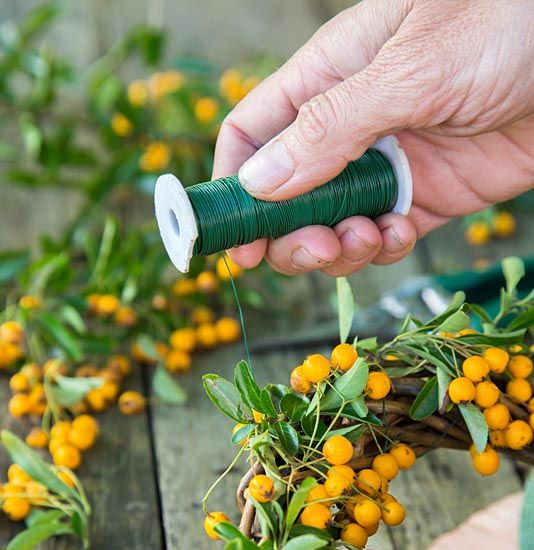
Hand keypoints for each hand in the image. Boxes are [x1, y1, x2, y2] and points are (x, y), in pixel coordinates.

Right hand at [213, 0, 533, 276]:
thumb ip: (332, 126)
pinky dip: (383, 247)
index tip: (230, 238)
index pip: (254, 132)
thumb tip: (260, 182)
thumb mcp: (411, 71)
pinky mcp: (428, 195)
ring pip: (332, 223)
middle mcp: (350, 124)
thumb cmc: (505, 25)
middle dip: (289, 232)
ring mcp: (389, 163)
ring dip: (337, 247)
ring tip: (363, 240)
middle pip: (286, 193)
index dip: (232, 186)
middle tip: (312, 251)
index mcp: (329, 75)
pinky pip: (385, 235)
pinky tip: (401, 233)